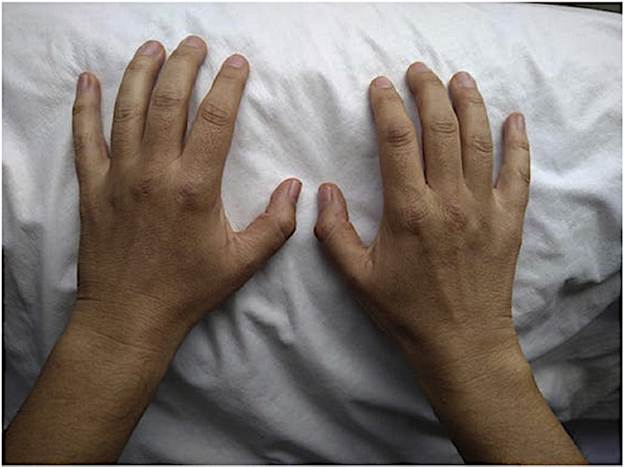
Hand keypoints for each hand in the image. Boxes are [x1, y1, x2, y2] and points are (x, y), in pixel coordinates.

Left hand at [5, 37, 301, 463]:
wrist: (130, 316)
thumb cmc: (188, 290)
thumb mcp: (244, 262)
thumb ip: (276, 224)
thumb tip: (296, 187)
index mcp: (195, 187)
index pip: (214, 120)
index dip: (226, 86)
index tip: (235, 63)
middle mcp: (155, 172)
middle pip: (167, 102)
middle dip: (182, 66)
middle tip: (193, 43)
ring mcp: (119, 177)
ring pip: (127, 111)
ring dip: (139, 73)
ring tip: (152, 48)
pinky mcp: (93, 188)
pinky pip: (85, 138)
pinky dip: (85, 106)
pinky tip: (88, 80)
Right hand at [315, 63, 527, 379]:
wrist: (461, 343)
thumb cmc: (406, 312)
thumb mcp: (357, 277)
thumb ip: (334, 232)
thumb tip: (324, 190)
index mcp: (409, 211)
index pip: (397, 141)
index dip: (387, 107)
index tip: (380, 86)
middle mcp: (448, 200)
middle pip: (440, 128)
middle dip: (428, 91)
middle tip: (418, 70)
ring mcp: (483, 207)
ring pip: (479, 140)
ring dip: (469, 103)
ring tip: (458, 79)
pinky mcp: (507, 220)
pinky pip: (517, 172)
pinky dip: (517, 142)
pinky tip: (513, 118)